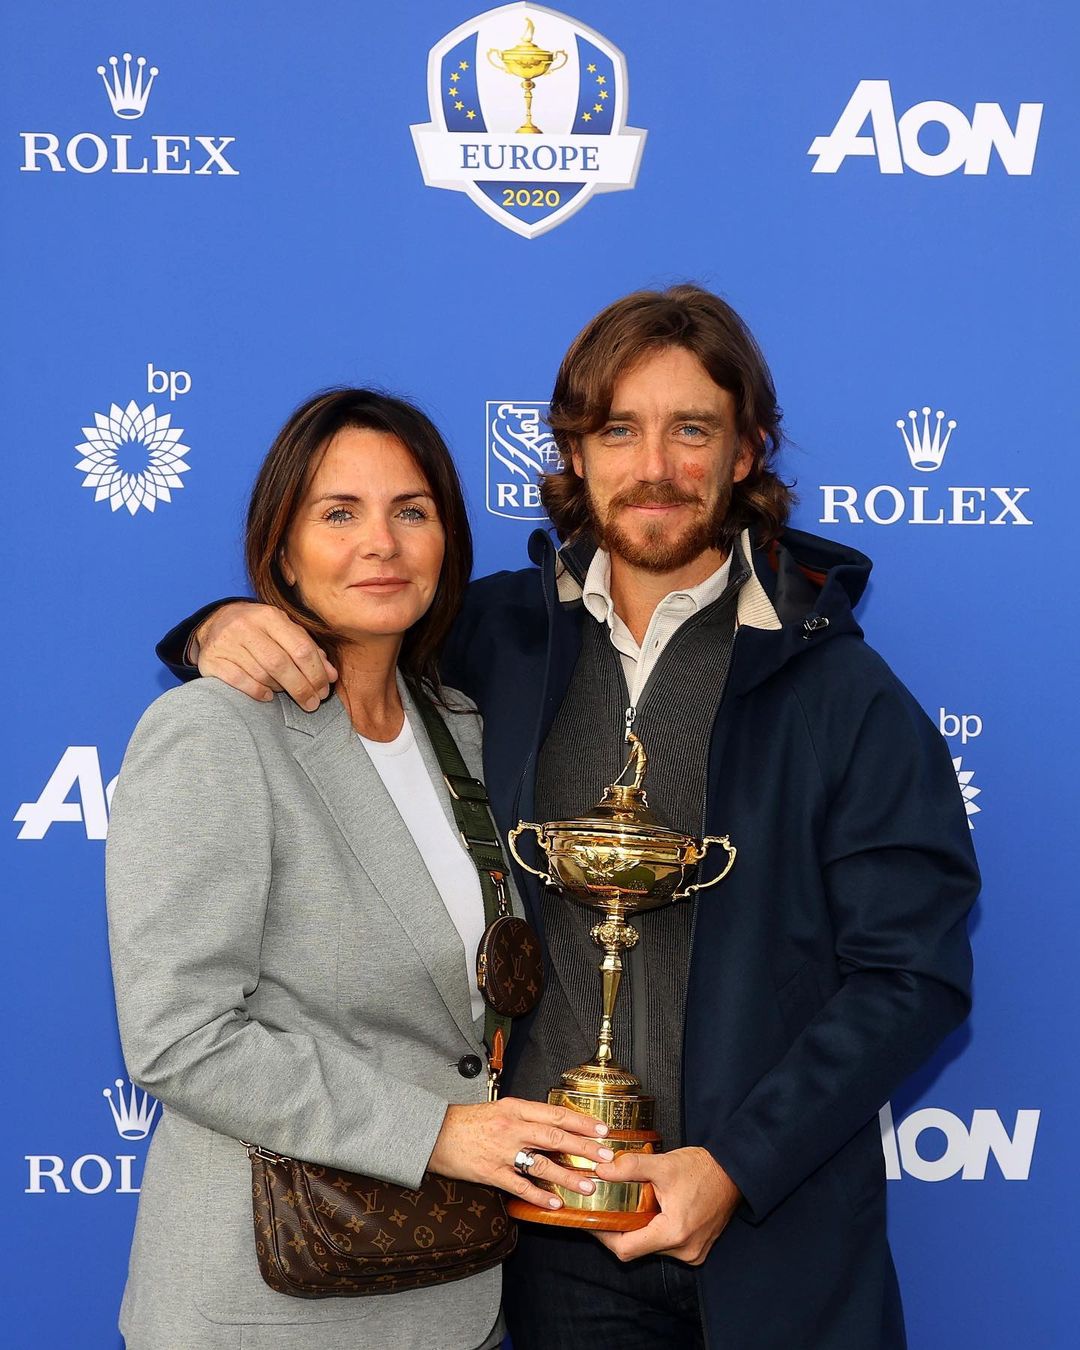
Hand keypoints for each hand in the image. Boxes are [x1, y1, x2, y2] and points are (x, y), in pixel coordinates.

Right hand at [192, 602, 336, 710]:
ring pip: (261, 674)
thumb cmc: (260, 630)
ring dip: (280, 689)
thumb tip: (331, 676)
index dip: (316, 673)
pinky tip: (267, 695)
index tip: (323, 691)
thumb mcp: (285, 631)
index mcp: (270, 616)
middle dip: (301, 688)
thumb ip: (309, 650)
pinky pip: (239, 681)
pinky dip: (257, 692)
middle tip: (312, 703)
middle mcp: (246, 626)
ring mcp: (226, 642)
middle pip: (281, 664)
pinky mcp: (211, 659)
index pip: (300, 648)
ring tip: (287, 693)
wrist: (216, 622)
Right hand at [428, 1097, 615, 1212]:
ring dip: (568, 1176)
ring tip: (589, 1186)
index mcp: (516, 1109)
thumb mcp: (500, 1109)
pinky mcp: (491, 1172)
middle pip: (555, 1137)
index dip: (582, 1122)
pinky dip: (539, 1196)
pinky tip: (555, 1203)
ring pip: (542, 1164)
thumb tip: (556, 1124)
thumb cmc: (469, 1121)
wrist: (434, 1133)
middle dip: (584, 1148)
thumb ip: (526, 1116)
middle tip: (606, 1157)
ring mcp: (502, 1151)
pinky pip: (520, 1187)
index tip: (603, 1130)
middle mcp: (512, 1128)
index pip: (556, 1113)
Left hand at [594, 1147, 740, 1264]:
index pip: (626, 1249)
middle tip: (607, 1210)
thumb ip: (630, 1167)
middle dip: (621, 1230)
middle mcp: (684, 1250)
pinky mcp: (697, 1248)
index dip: (605, 1236)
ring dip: (639, 1230)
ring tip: (630, 1207)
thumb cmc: (702, 1169)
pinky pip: (667, 1246)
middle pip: (638, 1249)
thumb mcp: (663, 1165)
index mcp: (673, 1233)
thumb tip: (601, 1170)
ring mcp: (692, 1252)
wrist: (734, 1172)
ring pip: (652, 1247)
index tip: (593, 1222)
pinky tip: (653, 1212)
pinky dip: (656, 1231)